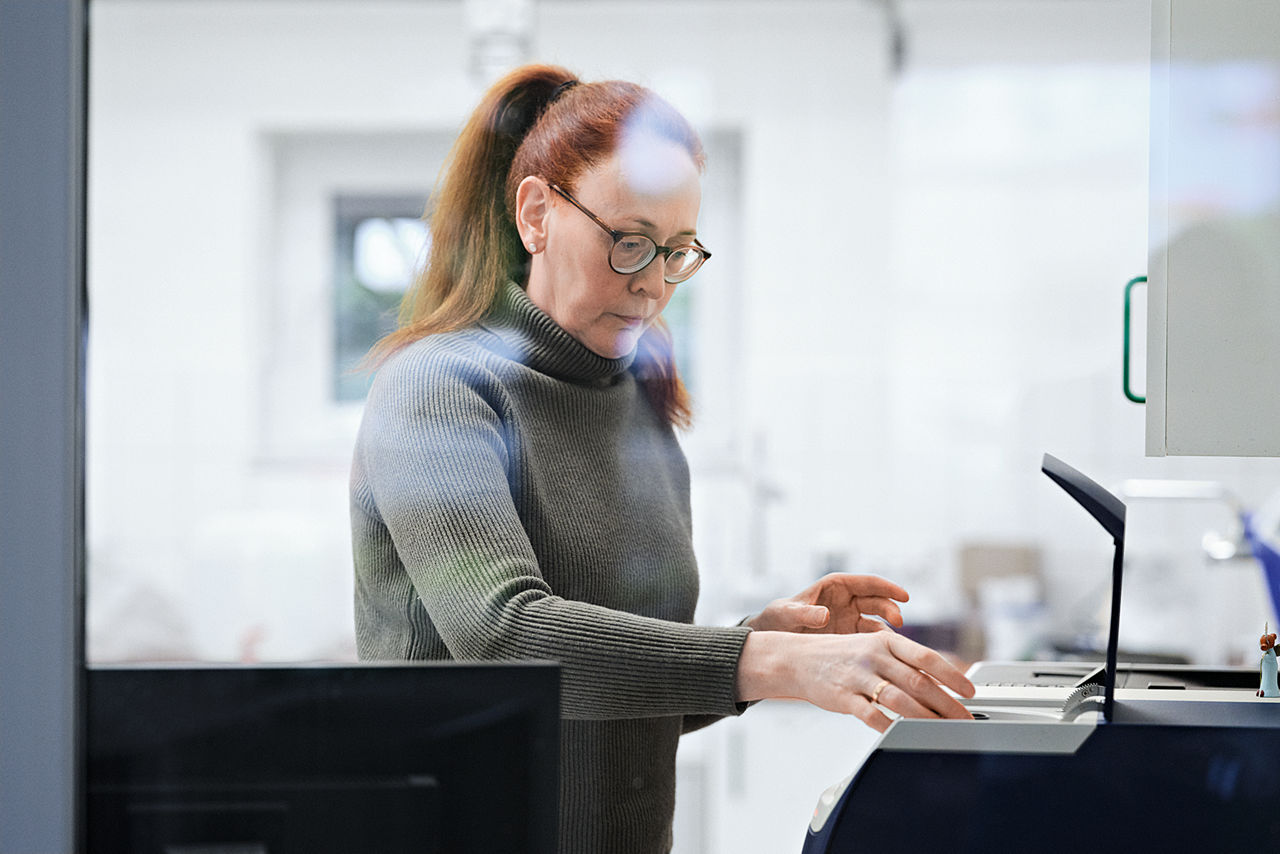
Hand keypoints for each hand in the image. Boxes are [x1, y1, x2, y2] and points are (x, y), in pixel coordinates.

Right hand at [736, 630, 974, 732]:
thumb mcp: (872, 648)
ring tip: (942, 731)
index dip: (952, 676)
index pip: (926, 657)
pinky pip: (871, 715)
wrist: (797, 659)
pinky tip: (903, 735)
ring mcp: (858, 677)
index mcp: (886, 642)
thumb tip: (939, 681)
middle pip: (919, 682)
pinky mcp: (843, 697)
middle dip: (947, 704)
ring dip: (926, 719)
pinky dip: (889, 727)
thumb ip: (902, 662)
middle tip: (965, 719)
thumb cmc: (841, 655)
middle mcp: (874, 657)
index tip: (970, 691)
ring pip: (900, 700)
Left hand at [744, 573, 907, 633]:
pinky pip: (869, 640)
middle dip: (890, 608)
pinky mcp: (849, 638)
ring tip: (894, 643)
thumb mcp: (786, 614)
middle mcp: (847, 601)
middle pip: (877, 602)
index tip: (904, 595)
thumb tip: (825, 615)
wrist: (771, 639)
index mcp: (835, 586)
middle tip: (898, 621)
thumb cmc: (777, 619)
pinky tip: (885, 657)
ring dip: (888, 630)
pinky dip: (879, 646)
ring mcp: (850, 620)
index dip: (887, 587)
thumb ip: (804, 613)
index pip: (867, 583)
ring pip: (877, 622)